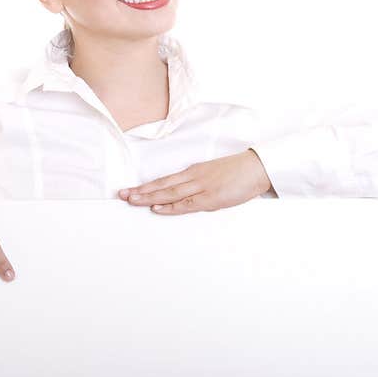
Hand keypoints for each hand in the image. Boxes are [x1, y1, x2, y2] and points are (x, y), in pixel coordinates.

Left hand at [117, 149, 273, 214]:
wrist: (256, 168)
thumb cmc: (237, 173)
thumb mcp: (213, 176)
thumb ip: (198, 187)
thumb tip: (186, 199)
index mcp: (193, 172)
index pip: (164, 180)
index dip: (146, 186)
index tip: (130, 190)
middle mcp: (192, 177)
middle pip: (161, 186)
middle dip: (140, 191)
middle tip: (121, 195)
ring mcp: (200, 187)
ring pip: (169, 193)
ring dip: (149, 197)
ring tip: (132, 200)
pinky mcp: (210, 197)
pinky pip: (186, 203)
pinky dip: (170, 206)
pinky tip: (157, 208)